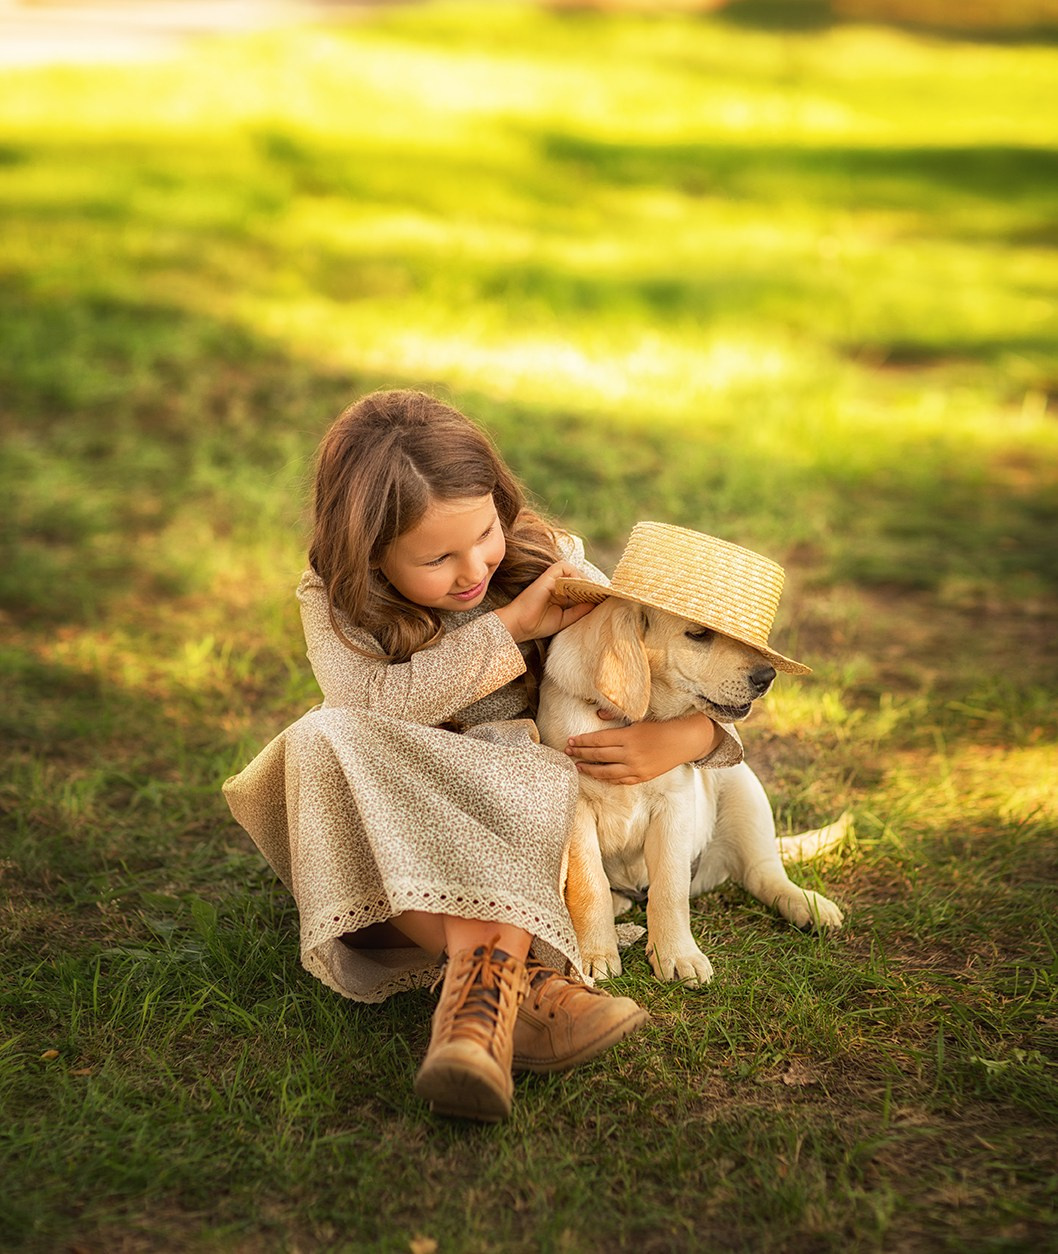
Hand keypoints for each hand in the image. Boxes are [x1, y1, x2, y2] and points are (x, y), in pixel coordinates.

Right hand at [493, 561, 595, 643]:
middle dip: (592, 585)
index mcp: (560, 595)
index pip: (579, 587)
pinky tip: (579, 587)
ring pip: (573, 570)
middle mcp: (556, 585)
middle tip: (602, 594)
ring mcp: (551, 580)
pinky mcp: (547, 577)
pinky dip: (574, 574)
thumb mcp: (565, 619)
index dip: (592, 591)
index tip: (603, 598)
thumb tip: (596, 603)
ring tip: (591, 591)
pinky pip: (564, 567)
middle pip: (579, 577)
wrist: (520, 626)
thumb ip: (580, 610)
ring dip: (584, 579)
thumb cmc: (538, 624)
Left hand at [565, 711, 720, 784]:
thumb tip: (597, 715)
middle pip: (599, 756)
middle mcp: (631, 754)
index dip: (583, 741)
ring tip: (577, 765)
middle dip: (581, 753)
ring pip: (606, 772)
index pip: (598, 740)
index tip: (570, 740)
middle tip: (568, 751)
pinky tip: (597, 775)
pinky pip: (619, 780)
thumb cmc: (662, 726)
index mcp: (629, 736)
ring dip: (589, 769)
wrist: (685, 741)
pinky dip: (606, 778)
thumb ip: (617, 717)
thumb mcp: (640, 717)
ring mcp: (637, 768)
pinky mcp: (642, 777)